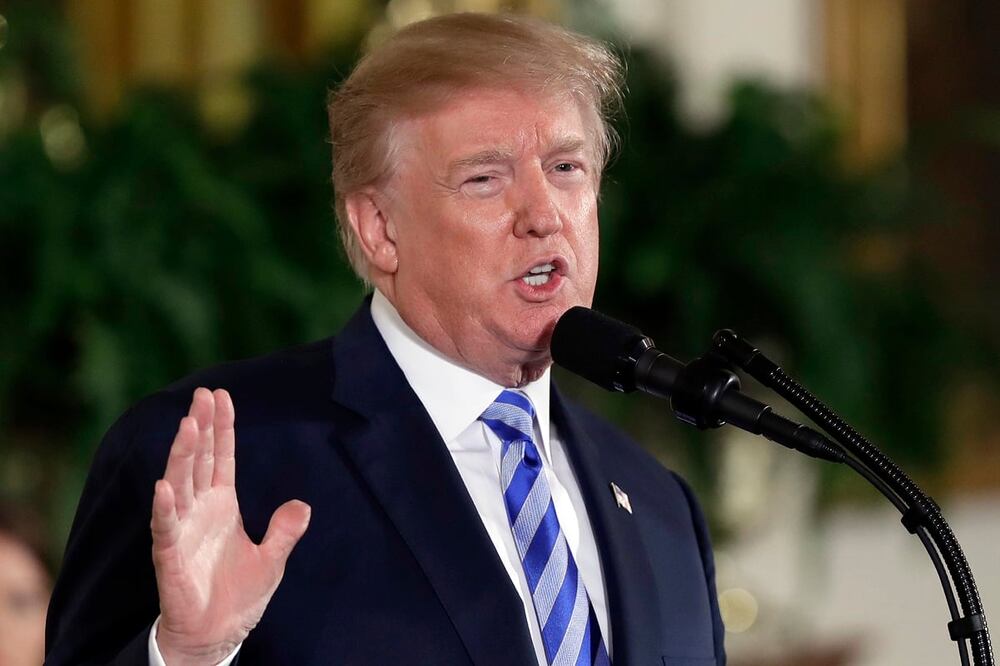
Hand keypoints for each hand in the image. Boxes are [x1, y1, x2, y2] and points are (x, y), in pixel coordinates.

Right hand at [150, 388, 310, 665]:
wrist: (217, 634)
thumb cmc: (239, 596)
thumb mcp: (272, 560)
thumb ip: (285, 531)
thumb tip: (303, 505)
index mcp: (223, 505)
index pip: (220, 458)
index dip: (221, 428)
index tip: (220, 396)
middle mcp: (199, 510)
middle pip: (198, 460)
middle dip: (200, 428)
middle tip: (202, 396)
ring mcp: (182, 530)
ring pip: (180, 484)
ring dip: (182, 455)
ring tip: (187, 425)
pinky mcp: (170, 556)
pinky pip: (166, 528)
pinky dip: (164, 507)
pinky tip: (164, 486)